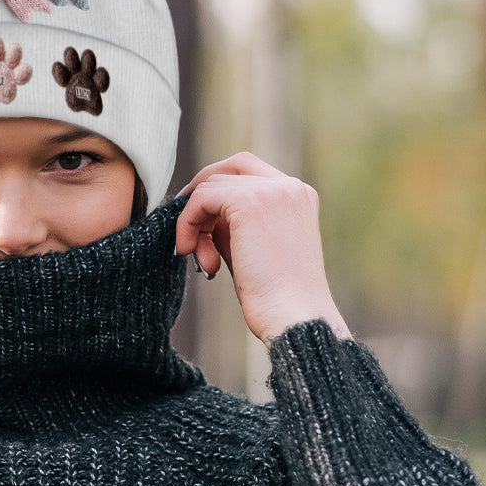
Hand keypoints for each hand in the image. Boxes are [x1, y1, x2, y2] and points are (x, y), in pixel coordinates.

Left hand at [176, 153, 350, 345]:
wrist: (293, 318)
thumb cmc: (275, 296)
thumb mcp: (252, 247)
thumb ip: (231, 223)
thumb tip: (200, 212)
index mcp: (298, 196)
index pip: (249, 171)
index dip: (217, 189)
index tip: (200, 220)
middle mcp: (289, 186)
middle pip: (230, 167)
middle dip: (202, 194)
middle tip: (187, 227)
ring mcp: (272, 191)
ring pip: (211, 186)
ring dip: (195, 221)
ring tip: (202, 259)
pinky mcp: (250, 202)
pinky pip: (201, 200)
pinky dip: (187, 223)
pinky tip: (189, 251)